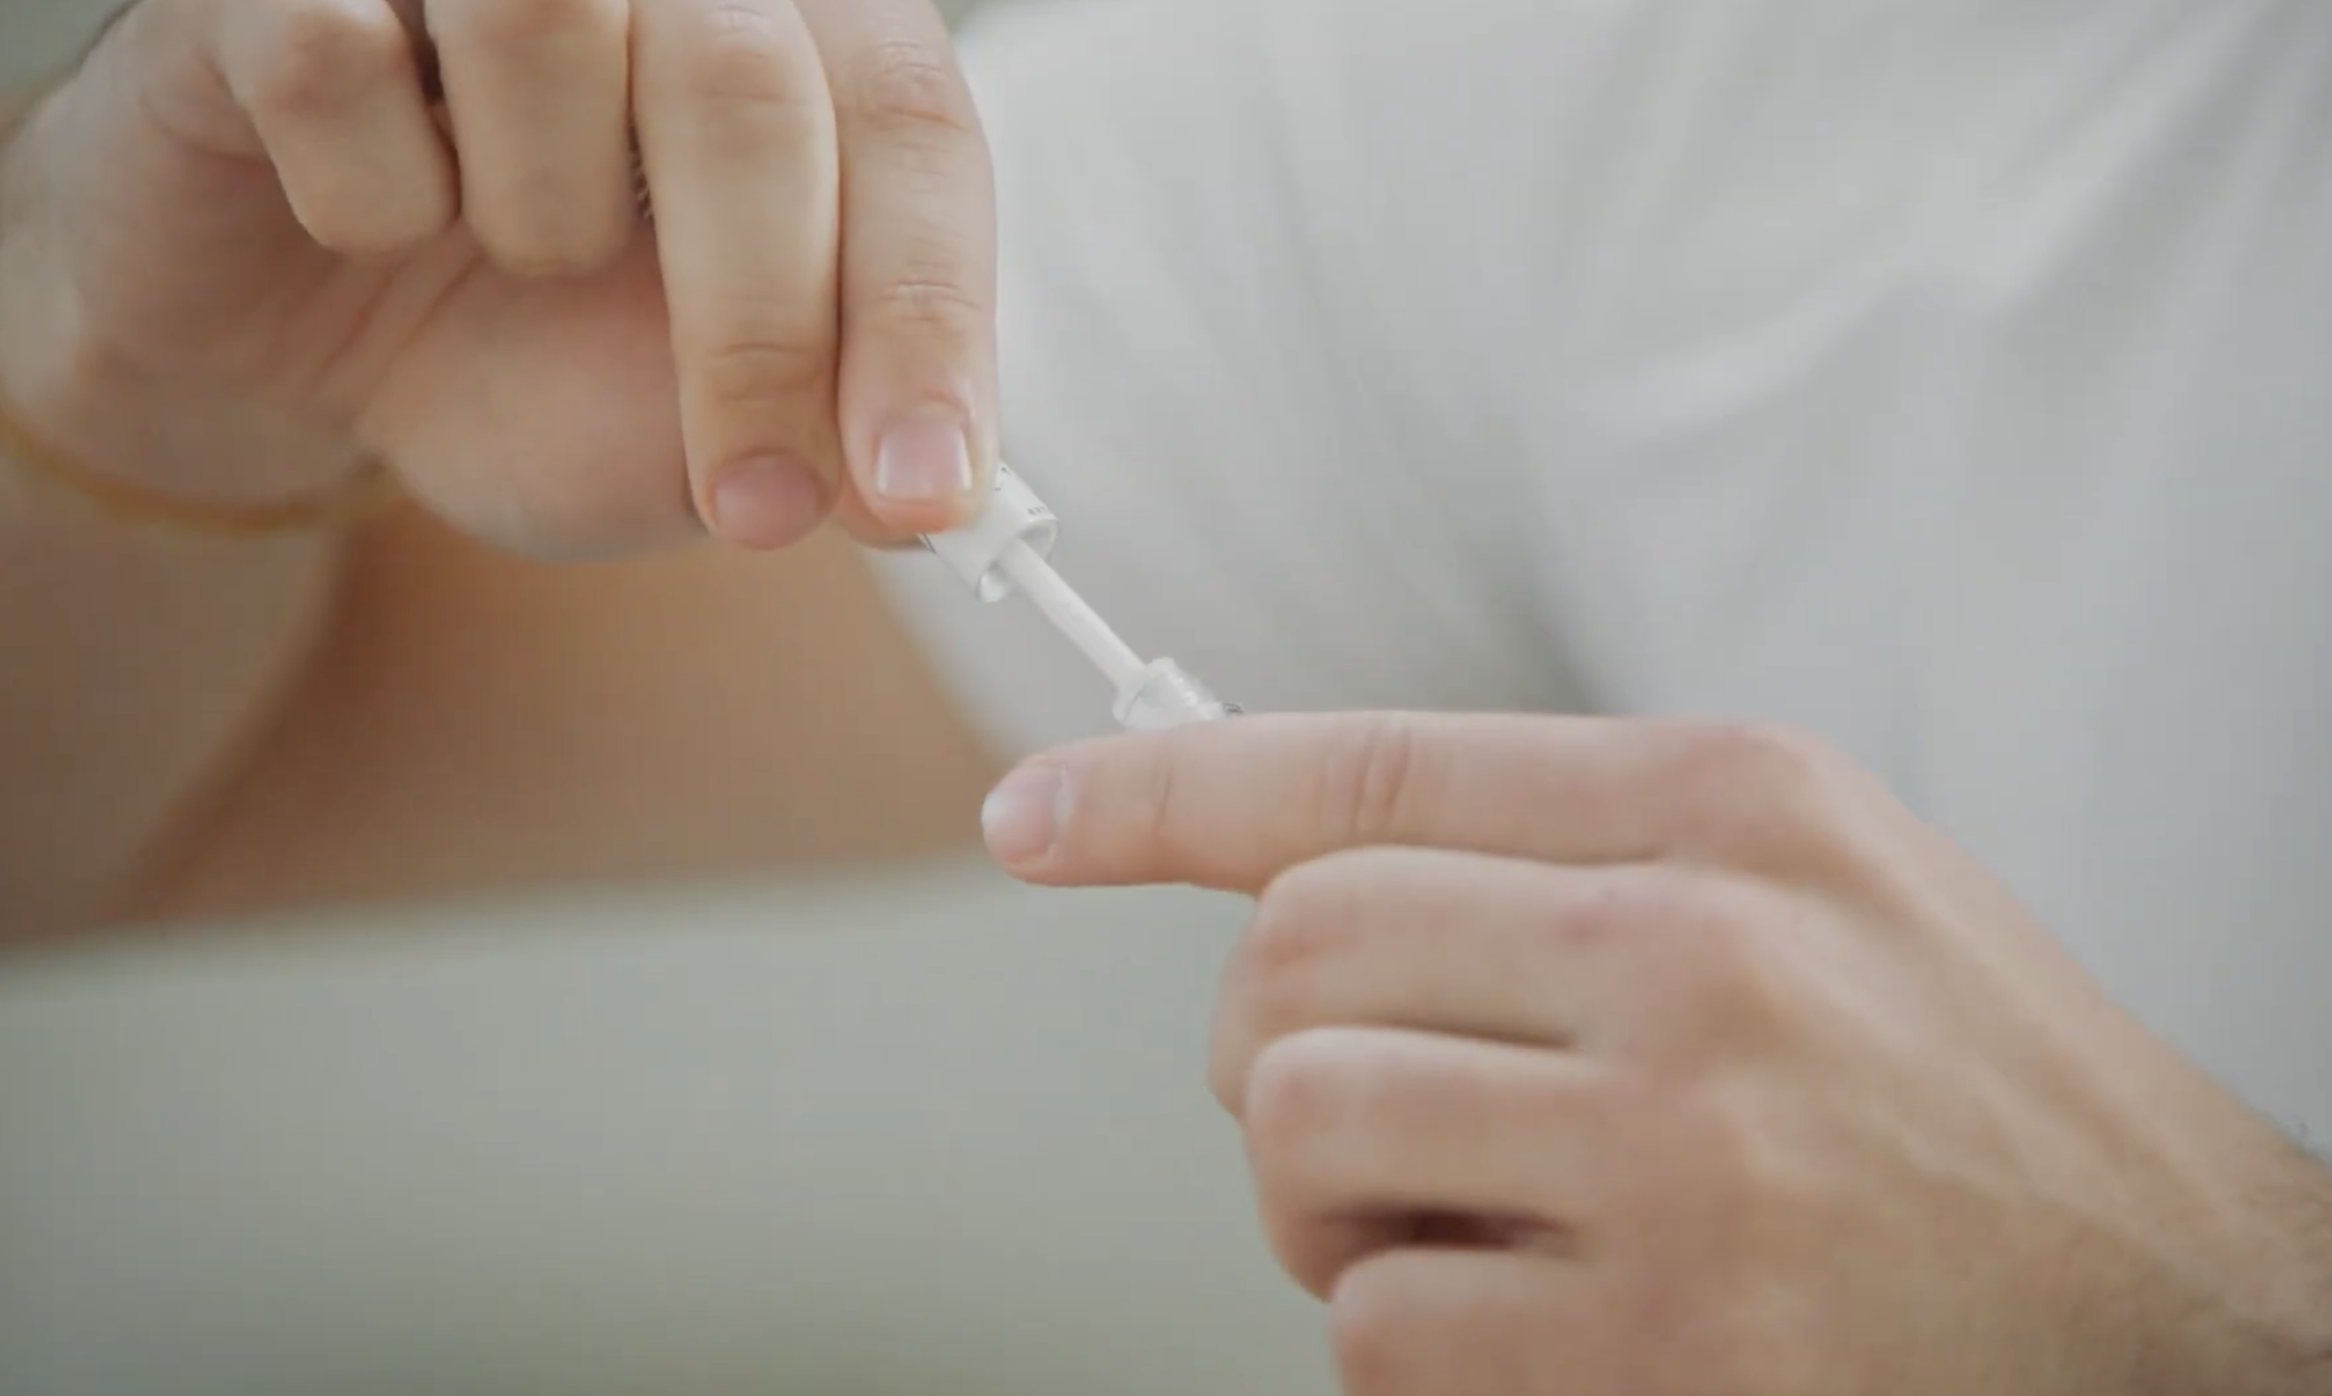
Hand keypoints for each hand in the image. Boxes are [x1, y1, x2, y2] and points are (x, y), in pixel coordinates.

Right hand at [0, 0, 992, 554]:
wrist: (302, 346)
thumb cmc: (522, 352)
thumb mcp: (698, 431)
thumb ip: (822, 432)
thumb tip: (926, 493)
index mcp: (793, 28)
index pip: (910, 123)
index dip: (925, 313)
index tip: (918, 495)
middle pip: (745, 81)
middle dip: (760, 329)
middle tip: (753, 506)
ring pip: (541, 24)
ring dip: (538, 218)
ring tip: (514, 254)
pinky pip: (331, 60)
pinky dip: (363, 199)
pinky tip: (365, 218)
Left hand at [981, 713, 2331, 1394]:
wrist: (2178, 1317)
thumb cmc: (1963, 1097)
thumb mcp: (1811, 887)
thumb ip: (1572, 849)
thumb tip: (1286, 866)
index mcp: (1736, 806)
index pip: (1370, 767)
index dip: (1163, 790)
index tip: (1034, 817)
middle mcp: (1705, 958)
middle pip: (1292, 960)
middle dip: (1269, 1046)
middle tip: (1360, 1106)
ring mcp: (1685, 1164)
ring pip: (1298, 1134)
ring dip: (1322, 1204)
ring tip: (1448, 1223)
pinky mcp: (1661, 1356)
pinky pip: (1375, 1330)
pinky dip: (1409, 1338)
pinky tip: (1538, 1325)